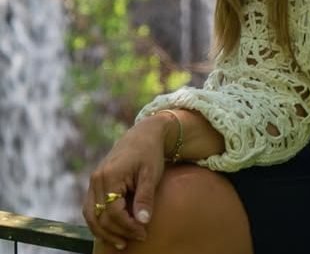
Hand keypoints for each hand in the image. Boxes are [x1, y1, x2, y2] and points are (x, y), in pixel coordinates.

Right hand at [82, 115, 169, 249]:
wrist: (142, 135)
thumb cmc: (149, 153)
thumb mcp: (151, 174)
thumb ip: (145, 198)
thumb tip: (143, 222)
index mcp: (109, 177)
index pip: (113, 212)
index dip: (128, 226)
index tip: (143, 233)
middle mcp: (96, 180)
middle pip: (100, 217)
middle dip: (117, 232)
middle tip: (137, 239)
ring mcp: (93, 183)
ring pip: (91, 216)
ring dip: (104, 232)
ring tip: (122, 242)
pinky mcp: (95, 185)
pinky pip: (91, 209)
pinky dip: (99, 222)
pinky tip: (113, 230)